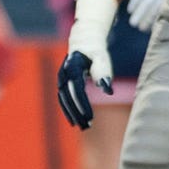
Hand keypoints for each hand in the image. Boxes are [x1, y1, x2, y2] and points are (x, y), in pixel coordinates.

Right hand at [56, 0, 117, 129]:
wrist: (83, 41)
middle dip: (76, 113)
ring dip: (72, 114)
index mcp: (72, 67)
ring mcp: (61, 79)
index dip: (82, 104)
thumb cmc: (95, 50)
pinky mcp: (63, 83)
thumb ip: (103, 72)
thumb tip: (108, 90)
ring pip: (64, 100)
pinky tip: (76, 120)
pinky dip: (69, 110)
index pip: (76, 90)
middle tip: (86, 126)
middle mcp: (63, 74)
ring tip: (82, 126)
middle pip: (67, 98)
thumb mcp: (101, 57)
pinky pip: (64, 99)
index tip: (90, 117)